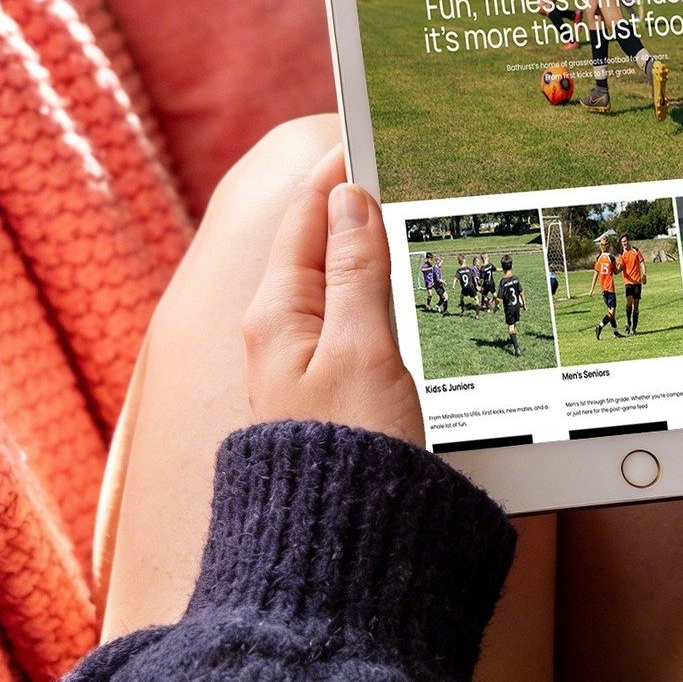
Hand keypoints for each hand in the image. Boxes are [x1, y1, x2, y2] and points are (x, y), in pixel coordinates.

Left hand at [242, 145, 422, 444]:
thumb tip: (349, 198)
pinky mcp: (326, 398)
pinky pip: (347, 326)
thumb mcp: (361, 348)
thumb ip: (357, 270)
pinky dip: (374, 299)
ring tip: (405, 219)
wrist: (343, 547)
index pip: (306, 217)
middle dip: (354, 209)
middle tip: (396, 169)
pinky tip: (400, 297)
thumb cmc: (350, 452)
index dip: (338, 173)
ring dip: (367, 253)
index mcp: (277, 313)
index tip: (369, 134)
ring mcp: (300, 369)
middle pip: (318, 249)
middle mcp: (280, 337)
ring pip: (335, 288)